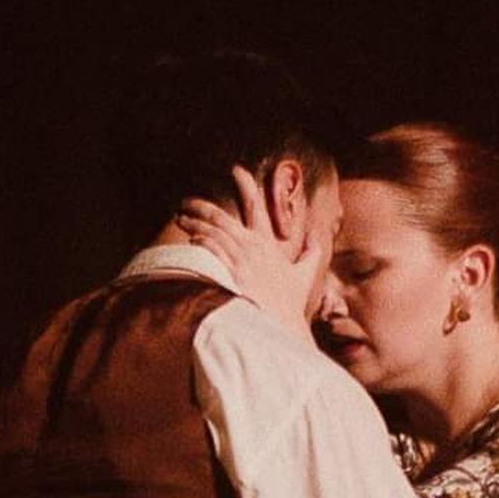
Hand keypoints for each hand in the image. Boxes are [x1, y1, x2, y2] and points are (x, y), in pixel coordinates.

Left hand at [179, 166, 316, 334]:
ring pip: (211, 231)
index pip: (256, 205)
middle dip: (200, 206)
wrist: (279, 326)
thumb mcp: (304, 276)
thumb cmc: (289, 304)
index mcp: (266, 244)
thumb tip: (317, 240)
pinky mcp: (229, 274)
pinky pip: (210, 250)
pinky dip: (200, 242)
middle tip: (186, 202)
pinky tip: (192, 240)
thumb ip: (312, 255)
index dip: (246, 184)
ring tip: (181, 219)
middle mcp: (251, 247)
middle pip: (221, 217)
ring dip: (193, 222)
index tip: (236, 170)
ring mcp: (239, 260)